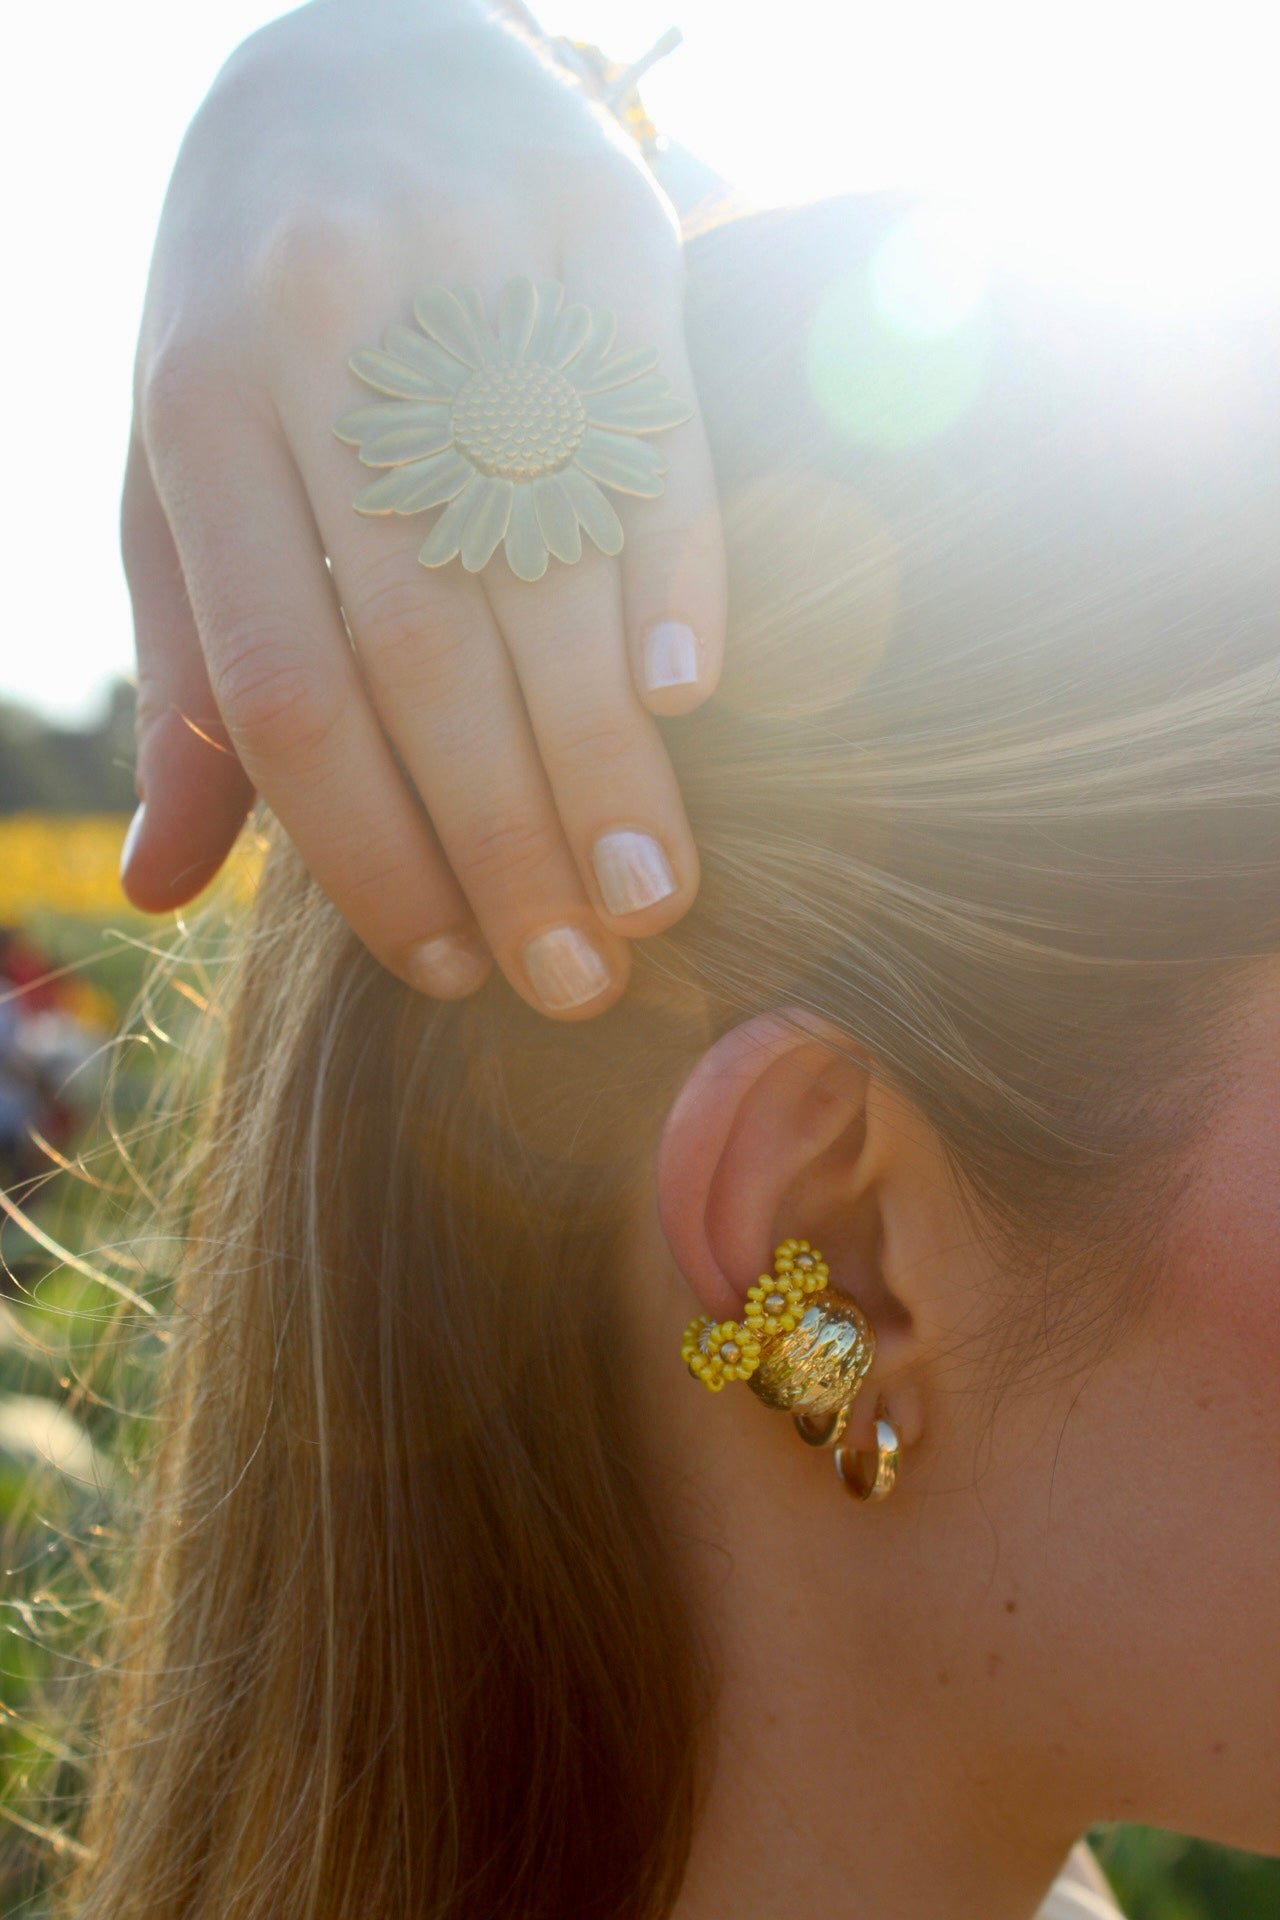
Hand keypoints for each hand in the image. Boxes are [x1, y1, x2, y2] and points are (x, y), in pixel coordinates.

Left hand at [120, 0, 725, 1016]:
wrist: (361, 47)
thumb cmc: (250, 319)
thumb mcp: (174, 476)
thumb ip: (188, 678)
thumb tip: (165, 890)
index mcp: (198, 414)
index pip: (288, 692)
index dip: (368, 854)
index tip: (447, 969)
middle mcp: (329, 343)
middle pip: (428, 651)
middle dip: (508, 838)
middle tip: (576, 983)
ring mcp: (475, 278)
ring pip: (552, 567)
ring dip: (609, 755)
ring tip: (651, 899)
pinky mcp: (608, 235)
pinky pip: (654, 437)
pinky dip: (679, 572)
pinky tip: (697, 702)